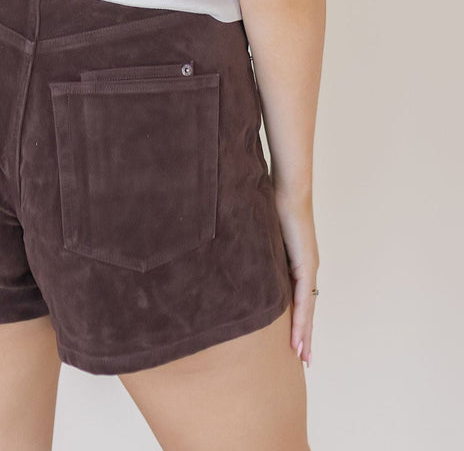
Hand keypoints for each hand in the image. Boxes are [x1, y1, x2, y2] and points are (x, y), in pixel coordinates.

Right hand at [273, 188, 318, 367]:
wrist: (288, 190)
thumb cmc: (274, 203)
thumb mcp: (263, 233)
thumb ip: (258, 248)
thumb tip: (241, 254)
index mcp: (297, 262)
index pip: (299, 298)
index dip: (298, 321)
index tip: (295, 341)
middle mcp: (307, 268)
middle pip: (307, 310)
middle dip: (304, 335)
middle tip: (304, 359)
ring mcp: (308, 268)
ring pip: (308, 310)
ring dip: (305, 334)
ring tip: (302, 357)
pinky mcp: (306, 265)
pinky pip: (304, 299)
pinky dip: (302, 320)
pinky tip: (300, 337)